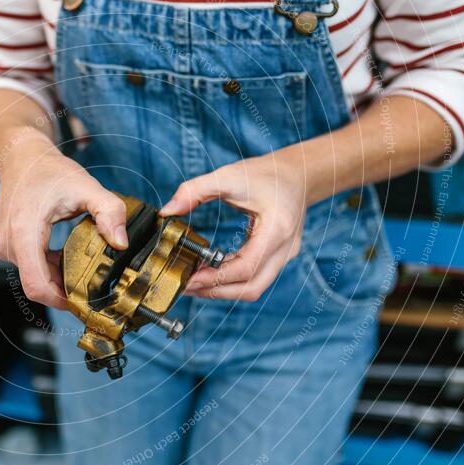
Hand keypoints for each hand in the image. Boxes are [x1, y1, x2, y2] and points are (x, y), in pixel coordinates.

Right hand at [0, 132, 127, 308]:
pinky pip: (29, 268)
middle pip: (38, 284)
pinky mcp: (4, 246)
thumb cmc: (49, 170)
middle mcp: (7, 242)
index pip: (36, 285)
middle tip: (92, 284)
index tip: (83, 300)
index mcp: (23, 230)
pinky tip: (64, 257)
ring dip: (57, 277)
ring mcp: (3, 245)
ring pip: (34, 278)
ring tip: (80, 266)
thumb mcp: (87, 187)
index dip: (60, 300)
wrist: (22, 157)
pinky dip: (48, 268)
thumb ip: (109, 212)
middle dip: (65, 288)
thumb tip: (121, 243)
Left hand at [160, 153, 307, 301]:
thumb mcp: (228, 175)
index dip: (216, 278)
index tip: (190, 279)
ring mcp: (284, 256)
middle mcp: (285, 249)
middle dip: (217, 291)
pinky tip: (209, 271)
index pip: (246, 267)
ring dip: (223, 289)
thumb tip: (167, 211)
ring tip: (194, 281)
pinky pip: (254, 277)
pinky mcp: (278, 258)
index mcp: (277, 229)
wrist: (296, 173)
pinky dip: (231, 279)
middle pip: (252, 287)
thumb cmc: (265, 174)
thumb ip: (195, 190)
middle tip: (187, 286)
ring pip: (254, 287)